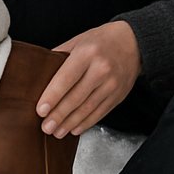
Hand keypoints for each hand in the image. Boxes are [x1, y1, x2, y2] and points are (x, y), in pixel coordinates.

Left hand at [37, 21, 141, 137]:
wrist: (133, 42)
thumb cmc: (101, 41)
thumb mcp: (78, 41)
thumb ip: (59, 56)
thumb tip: (40, 74)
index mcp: (87, 53)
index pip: (66, 78)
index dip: (52, 96)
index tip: (40, 110)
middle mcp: (101, 69)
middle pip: (76, 97)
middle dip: (59, 115)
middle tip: (46, 126)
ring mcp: (111, 84)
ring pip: (87, 108)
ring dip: (70, 123)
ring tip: (57, 132)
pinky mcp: (118, 95)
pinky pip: (100, 113)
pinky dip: (85, 123)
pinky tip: (74, 129)